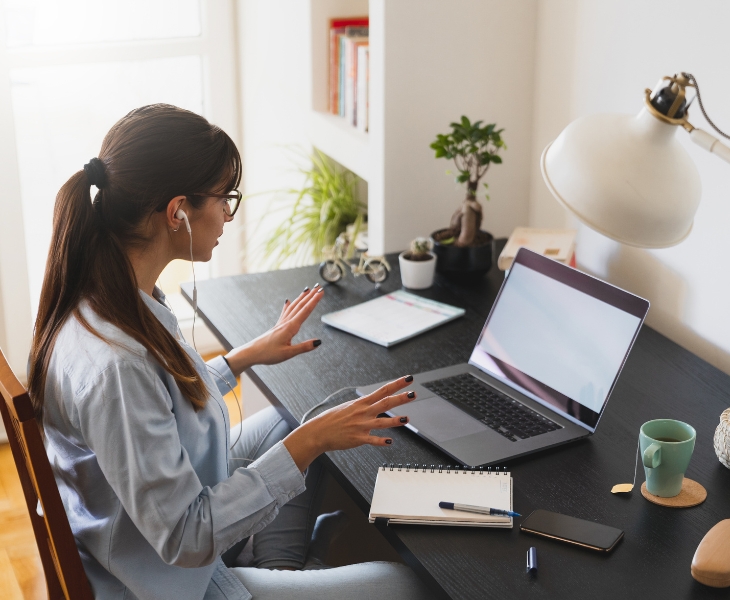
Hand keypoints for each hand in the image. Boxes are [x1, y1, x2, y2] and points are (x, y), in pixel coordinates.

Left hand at [224, 285, 323, 374]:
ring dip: (301, 298)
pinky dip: (288, 305)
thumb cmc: (268, 354)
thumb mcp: (288, 353)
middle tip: (319, 287)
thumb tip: (318, 342)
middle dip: (311, 296)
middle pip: (300, 306)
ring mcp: (281, 323)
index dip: (314, 301)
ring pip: (293, 307)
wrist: (252, 353)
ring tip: (307, 290)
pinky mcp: (277, 326)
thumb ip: (304, 347)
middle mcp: (286, 323)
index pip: (305, 311)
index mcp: (290, 328)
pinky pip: (285, 312)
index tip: (321, 292)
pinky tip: (288, 301)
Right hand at [283, 376, 416, 471]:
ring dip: (395, 421)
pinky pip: (372, 440)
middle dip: (400, 398)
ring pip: (381, 422)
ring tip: (407, 419)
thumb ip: (362, 405)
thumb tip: (372, 402)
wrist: (317, 432)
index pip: (382, 390)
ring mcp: (361, 426)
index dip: (396, 384)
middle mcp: (363, 413)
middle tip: (413, 394)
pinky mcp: (358, 439)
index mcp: (361, 403)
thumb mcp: (347, 407)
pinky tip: (390, 441)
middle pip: (385, 403)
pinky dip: (382, 441)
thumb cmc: (331, 419)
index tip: (408, 379)